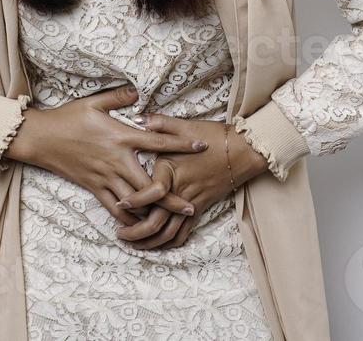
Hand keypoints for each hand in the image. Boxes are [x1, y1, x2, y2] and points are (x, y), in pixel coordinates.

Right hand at [6, 84, 210, 225]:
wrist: (40, 138)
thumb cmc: (67, 117)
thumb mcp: (93, 102)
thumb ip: (118, 97)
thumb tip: (138, 91)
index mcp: (121, 137)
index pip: (157, 142)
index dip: (181, 144)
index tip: (201, 147)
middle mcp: (116, 160)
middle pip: (150, 184)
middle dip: (171, 198)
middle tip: (191, 207)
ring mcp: (105, 177)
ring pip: (134, 201)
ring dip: (152, 212)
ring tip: (169, 221)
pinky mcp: (93, 187)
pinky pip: (113, 208)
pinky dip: (127, 217)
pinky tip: (138, 223)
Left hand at [114, 118, 268, 250]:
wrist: (243, 150)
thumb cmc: (214, 136)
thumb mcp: (185, 126)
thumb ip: (159, 124)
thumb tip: (137, 118)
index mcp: (172, 170)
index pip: (152, 192)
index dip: (135, 201)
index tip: (120, 203)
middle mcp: (181, 191)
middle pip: (157, 222)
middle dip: (135, 232)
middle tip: (119, 233)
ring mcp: (192, 202)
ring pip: (169, 233)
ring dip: (150, 242)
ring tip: (133, 243)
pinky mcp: (200, 208)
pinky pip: (184, 232)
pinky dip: (170, 242)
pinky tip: (158, 244)